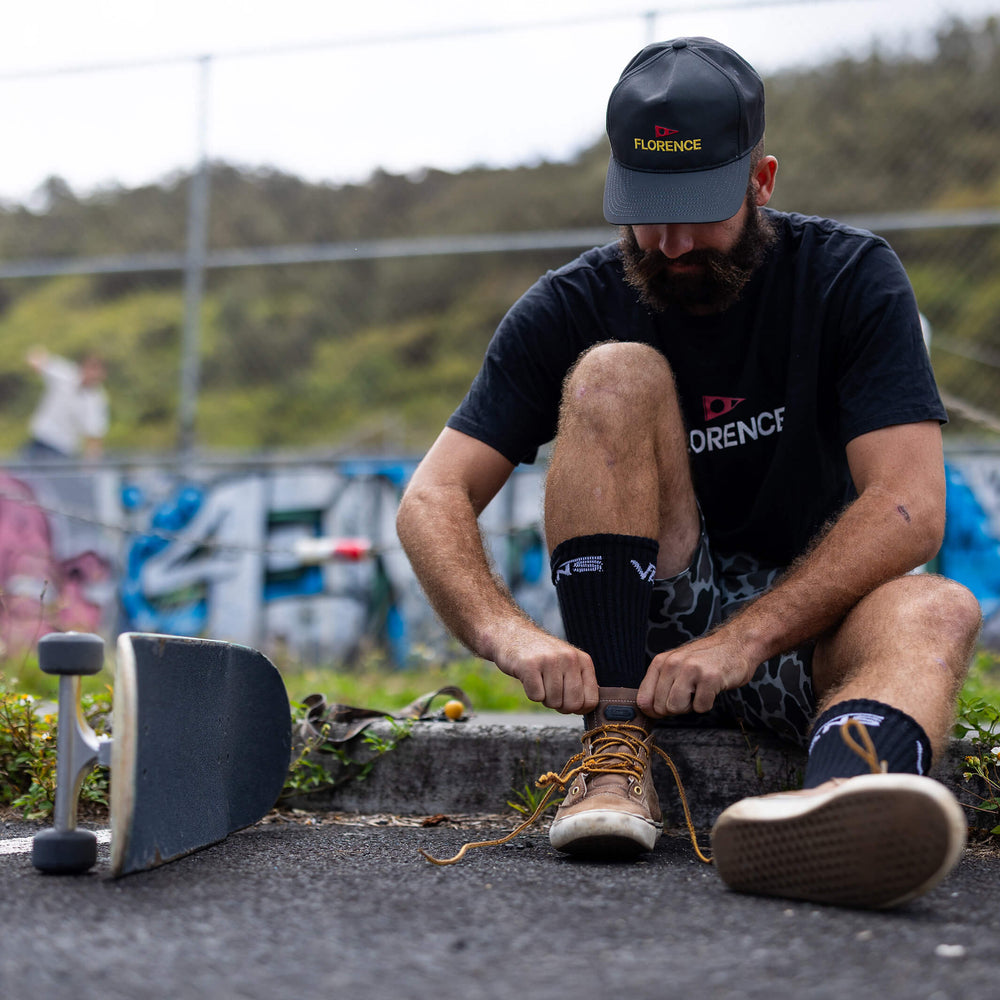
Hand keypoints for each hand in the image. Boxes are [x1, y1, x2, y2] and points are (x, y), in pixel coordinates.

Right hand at [494, 631, 598, 714]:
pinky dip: (531, 693)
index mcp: (583, 660)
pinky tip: (529, 678)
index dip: (578, 708)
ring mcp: (550, 660)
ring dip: (544, 697)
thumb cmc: (542, 654)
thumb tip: (591, 706)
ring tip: (539, 679)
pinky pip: (536, 697)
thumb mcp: (568, 662)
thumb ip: (581, 681)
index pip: (591, 700)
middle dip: (560, 705)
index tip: (567, 700)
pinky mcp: (529, 665)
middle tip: (551, 691)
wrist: (514, 634)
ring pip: (553, 702)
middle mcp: (569, 658)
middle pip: (573, 704)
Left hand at [637, 628, 757, 716]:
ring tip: (699, 690)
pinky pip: (700, 708)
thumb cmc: (705, 660)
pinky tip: (712, 688)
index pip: (643, 699)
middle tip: (690, 693)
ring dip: (690, 706)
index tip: (667, 705)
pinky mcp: (710, 678)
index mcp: (661, 662)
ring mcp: (690, 669)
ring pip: (676, 708)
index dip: (654, 711)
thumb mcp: (676, 665)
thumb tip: (646, 710)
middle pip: (660, 707)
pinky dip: (707, 703)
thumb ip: (659, 684)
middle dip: (676, 707)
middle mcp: (672, 663)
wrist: (736, 644)